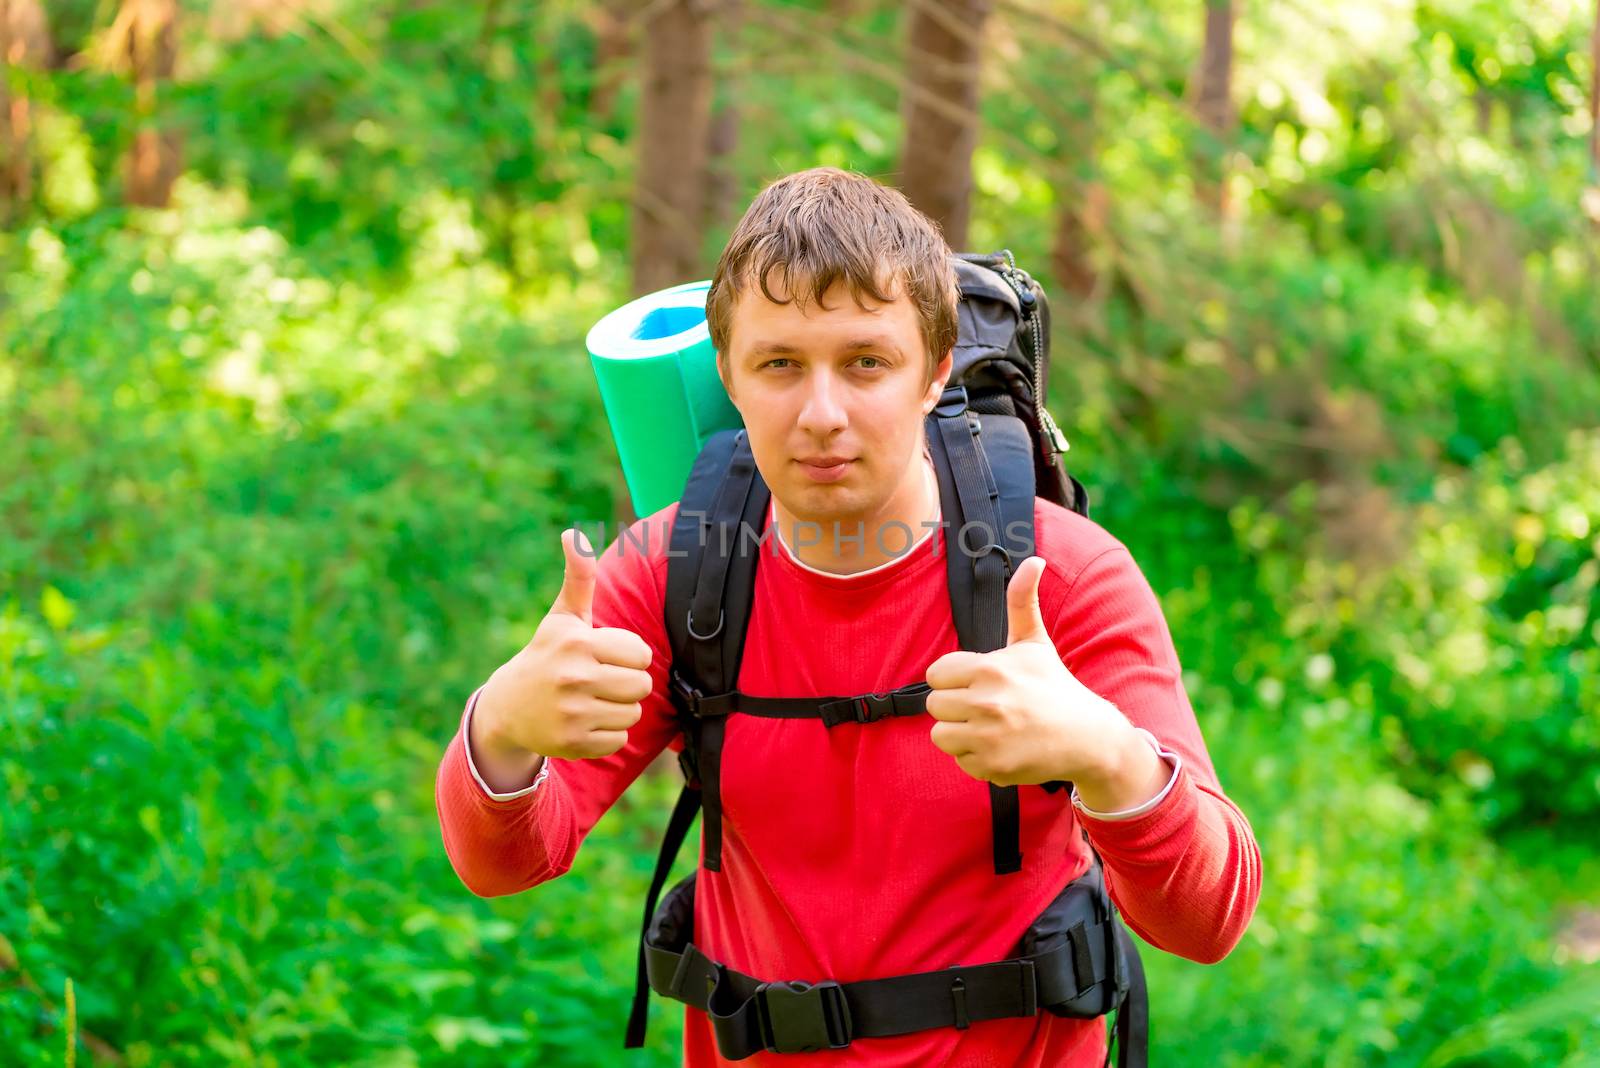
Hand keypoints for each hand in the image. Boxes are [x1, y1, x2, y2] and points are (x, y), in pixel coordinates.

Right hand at [474, 528, 653, 763]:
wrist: (507, 706)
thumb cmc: (547, 655)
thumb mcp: (563, 618)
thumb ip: (579, 577)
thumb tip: (573, 533)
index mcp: (578, 643)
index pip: (641, 655)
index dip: (629, 656)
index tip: (606, 657)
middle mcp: (574, 678)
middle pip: (641, 686)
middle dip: (627, 684)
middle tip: (601, 681)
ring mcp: (573, 713)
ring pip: (633, 714)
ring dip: (618, 709)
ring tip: (592, 701)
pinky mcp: (573, 743)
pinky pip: (619, 740)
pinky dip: (607, 735)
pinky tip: (584, 722)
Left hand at [924, 556, 1135, 788]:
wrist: (1089, 736)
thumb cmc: (1055, 687)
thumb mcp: (1035, 643)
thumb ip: (1022, 601)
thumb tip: (1034, 558)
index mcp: (989, 668)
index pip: (936, 674)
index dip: (954, 680)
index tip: (978, 684)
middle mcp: (986, 702)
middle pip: (934, 705)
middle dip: (956, 707)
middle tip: (987, 708)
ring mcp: (989, 736)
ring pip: (940, 735)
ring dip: (961, 734)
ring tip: (991, 728)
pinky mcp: (993, 766)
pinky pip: (961, 761)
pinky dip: (977, 758)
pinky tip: (1003, 748)